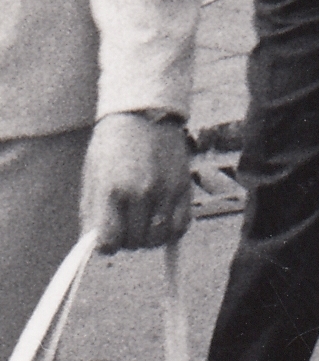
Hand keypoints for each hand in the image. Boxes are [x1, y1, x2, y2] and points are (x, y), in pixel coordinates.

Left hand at [83, 112, 188, 252]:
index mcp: (112, 190)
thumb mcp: (93, 177)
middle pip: (135, 242)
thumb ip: (93, 212)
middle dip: (128, 240)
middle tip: (125, 228)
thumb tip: (95, 244)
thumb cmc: (112, 146)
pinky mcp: (184, 188)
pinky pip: (181, 225)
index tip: (107, 238)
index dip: (107, 245)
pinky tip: (161, 221)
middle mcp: (141, 193)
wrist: (144, 115)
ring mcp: (166, 191)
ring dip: (149, 238)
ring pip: (159, 238)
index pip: (110, 241)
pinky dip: (171, 231)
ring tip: (143, 225)